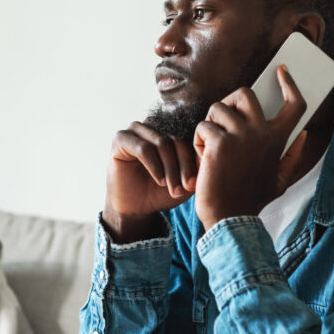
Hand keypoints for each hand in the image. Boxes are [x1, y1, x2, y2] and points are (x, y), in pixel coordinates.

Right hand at [103, 121, 197, 242]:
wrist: (137, 207)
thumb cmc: (162, 191)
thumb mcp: (186, 179)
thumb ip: (199, 165)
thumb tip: (213, 151)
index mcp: (170, 129)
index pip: (189, 136)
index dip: (194, 159)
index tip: (196, 183)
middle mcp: (153, 125)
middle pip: (176, 138)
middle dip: (183, 166)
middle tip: (185, 187)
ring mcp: (136, 130)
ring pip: (162, 142)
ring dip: (169, 168)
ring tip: (172, 187)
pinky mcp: (120, 139)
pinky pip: (143, 148)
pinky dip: (154, 166)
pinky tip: (159, 180)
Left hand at [192, 65, 308, 230]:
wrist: (229, 218)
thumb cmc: (251, 199)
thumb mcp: (280, 180)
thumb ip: (292, 157)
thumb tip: (303, 136)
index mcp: (280, 139)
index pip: (294, 104)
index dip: (289, 84)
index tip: (281, 72)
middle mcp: (263, 132)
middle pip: (245, 93)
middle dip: (228, 102)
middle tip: (220, 120)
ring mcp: (241, 135)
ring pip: (218, 108)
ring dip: (210, 126)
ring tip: (211, 149)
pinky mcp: (219, 142)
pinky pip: (203, 126)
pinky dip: (199, 141)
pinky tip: (204, 160)